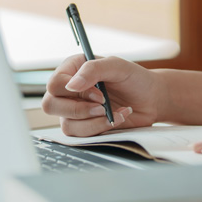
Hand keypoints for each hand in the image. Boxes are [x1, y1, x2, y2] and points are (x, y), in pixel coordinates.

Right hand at [42, 55, 161, 135]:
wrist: (151, 99)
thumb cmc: (134, 79)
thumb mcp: (117, 66)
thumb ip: (93, 70)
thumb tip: (71, 85)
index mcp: (72, 70)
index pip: (54, 83)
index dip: (73, 91)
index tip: (99, 93)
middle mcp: (69, 90)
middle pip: (51, 105)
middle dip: (79, 109)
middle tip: (103, 106)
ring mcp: (74, 110)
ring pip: (66, 124)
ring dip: (93, 121)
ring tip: (113, 113)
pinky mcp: (84, 126)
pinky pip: (80, 136)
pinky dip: (100, 129)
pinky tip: (115, 119)